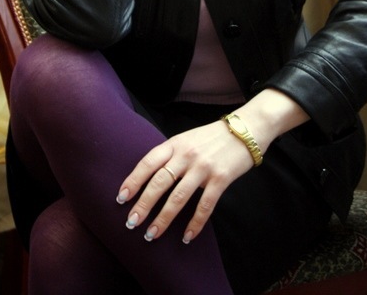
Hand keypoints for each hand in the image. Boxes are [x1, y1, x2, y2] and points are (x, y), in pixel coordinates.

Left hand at [116, 119, 253, 244]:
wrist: (245, 129)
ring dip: (163, 218)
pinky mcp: (221, 179)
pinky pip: (205, 205)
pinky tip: (187, 236)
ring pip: (178, 197)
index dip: (133, 180)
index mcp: (175, 144)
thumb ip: (170, 155)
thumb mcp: (187, 139)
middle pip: (159, 182)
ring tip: (151, 234)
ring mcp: (203, 167)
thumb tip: (149, 178)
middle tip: (131, 222)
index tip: (121, 198)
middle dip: (143, 204)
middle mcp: (186, 155)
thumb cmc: (212, 137)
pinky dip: (195, 223)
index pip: (148, 162)